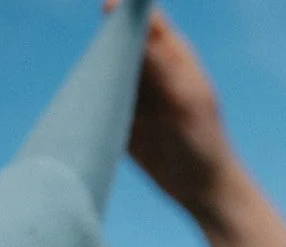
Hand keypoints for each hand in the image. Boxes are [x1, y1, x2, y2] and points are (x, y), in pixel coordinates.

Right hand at [105, 2, 236, 221]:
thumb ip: (157, 63)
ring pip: (107, 67)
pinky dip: (91, 96)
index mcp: (174, 56)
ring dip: (96, 68)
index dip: (125, 8)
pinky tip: (82, 100)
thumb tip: (131, 25)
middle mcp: (153, 69)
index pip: (146, 19)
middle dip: (106, 38)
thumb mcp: (182, 99)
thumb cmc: (203, 141)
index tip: (106, 5)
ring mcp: (136, 92)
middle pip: (121, 39)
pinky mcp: (122, 116)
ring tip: (89, 77)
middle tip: (96, 51)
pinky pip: (100, 98)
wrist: (201, 189)